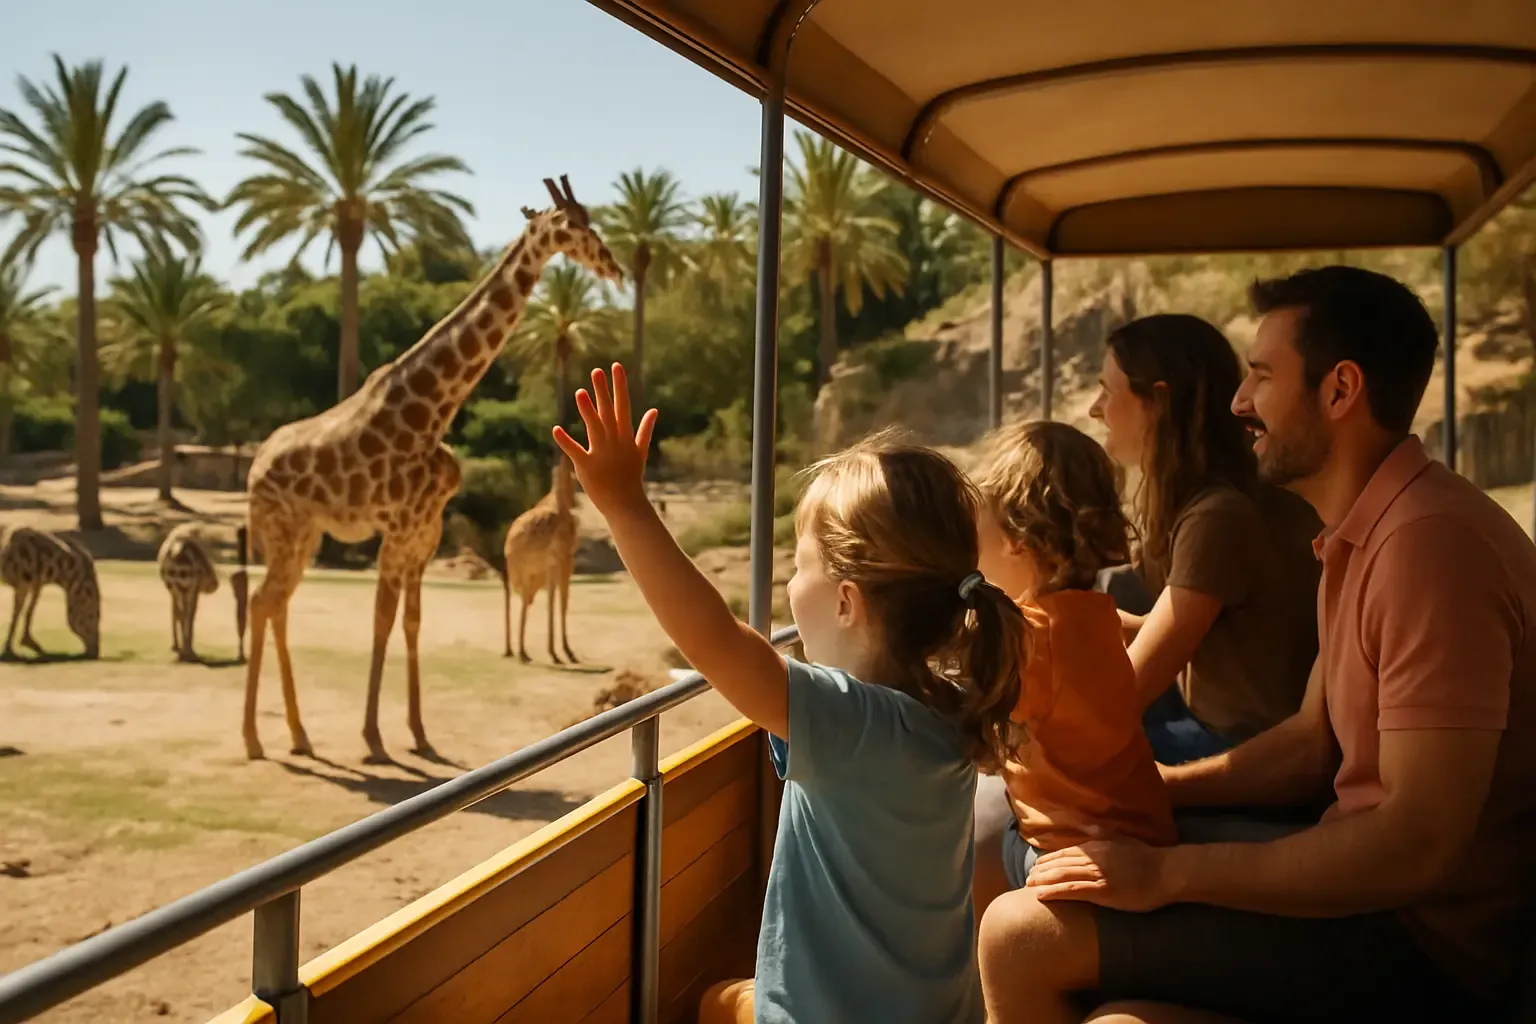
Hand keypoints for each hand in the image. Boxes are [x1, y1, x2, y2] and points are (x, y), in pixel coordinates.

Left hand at [553, 363, 657, 516]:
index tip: (616, 366)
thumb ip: (645, 429)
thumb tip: (654, 410)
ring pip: (595, 427)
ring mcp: (601, 454)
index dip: (619, 385)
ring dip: (588, 410)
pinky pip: (575, 451)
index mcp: (626, 436)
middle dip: (603, 391)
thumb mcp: (641, 451)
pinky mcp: (587, 466)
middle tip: (597, 371)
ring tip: (579, 391)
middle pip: (608, 412)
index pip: (623, 405)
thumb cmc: (632, 477)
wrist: (626, 504)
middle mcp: (615, 442)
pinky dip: (565, 441)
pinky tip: (556, 429)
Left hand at [1024, 838, 1174, 911]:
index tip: (1036, 866)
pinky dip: (1055, 891)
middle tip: (1026, 879)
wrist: (1167, 872)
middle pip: (1060, 863)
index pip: (1066, 852)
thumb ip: (1099, 831)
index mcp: (1097, 845)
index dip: (1049, 859)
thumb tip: (1083, 824)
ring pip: (1063, 875)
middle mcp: (1094, 857)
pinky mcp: (1104, 891)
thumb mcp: (1120, 838)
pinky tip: (1041, 895)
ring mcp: (1099, 874)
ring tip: (1029, 886)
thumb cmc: (1146, 857)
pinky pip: (1074, 890)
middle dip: (1041, 870)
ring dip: (1043, 881)